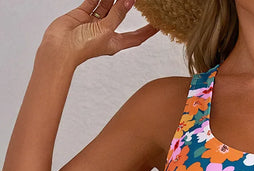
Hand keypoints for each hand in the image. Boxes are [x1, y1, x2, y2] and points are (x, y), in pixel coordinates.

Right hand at [40, 0, 158, 66]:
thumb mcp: (106, 30)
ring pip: (107, 7)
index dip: (148, 31)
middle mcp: (106, 33)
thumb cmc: (83, 47)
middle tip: (137, 0)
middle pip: (121, 17)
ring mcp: (94, 24)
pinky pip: (93, 2)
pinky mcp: (82, 15)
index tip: (158, 25)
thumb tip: (129, 1)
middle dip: (127, 6)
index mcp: (116, 43)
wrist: (60, 47)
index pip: (137, 37)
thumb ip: (117, 14)